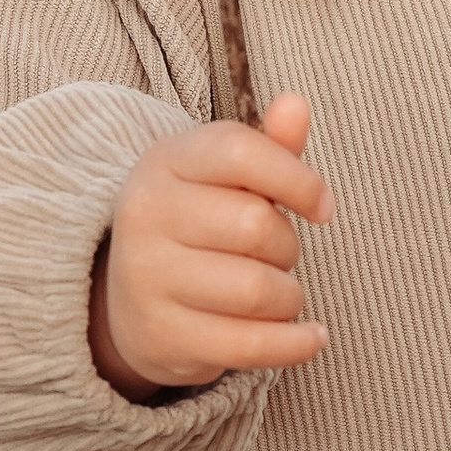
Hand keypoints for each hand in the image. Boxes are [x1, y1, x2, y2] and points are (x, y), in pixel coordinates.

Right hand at [90, 93, 332, 400]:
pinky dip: (294, 344)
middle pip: (255, 226)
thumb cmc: (197, 225)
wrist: (129, 301)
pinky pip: (249, 345)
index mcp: (164, 161)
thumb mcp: (224, 178)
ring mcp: (147, 279)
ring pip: (257, 290)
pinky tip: (311, 336)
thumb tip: (296, 105)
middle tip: (277, 255)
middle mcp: (145, 215)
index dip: (297, 179)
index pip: (240, 152)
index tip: (322, 206)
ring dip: (289, 296)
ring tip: (278, 293)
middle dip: (288, 246)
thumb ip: (268, 146)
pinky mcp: (162, 337)